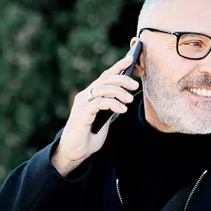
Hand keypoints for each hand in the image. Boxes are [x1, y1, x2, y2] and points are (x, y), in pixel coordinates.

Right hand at [52, 55, 138, 175]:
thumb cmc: (89, 136)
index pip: (104, 77)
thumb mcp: (104, 119)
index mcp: (90, 95)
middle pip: (104, 80)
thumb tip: (125, 97)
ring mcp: (82, 104)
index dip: (117, 66)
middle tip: (134, 85)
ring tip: (129, 100)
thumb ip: (110, 108)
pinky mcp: (82, 113)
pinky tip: (122, 110)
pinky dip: (112, 104)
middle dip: (121, 79)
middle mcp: (84, 96)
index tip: (130, 59)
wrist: (75, 151)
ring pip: (101, 89)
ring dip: (118, 92)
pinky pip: (99, 102)